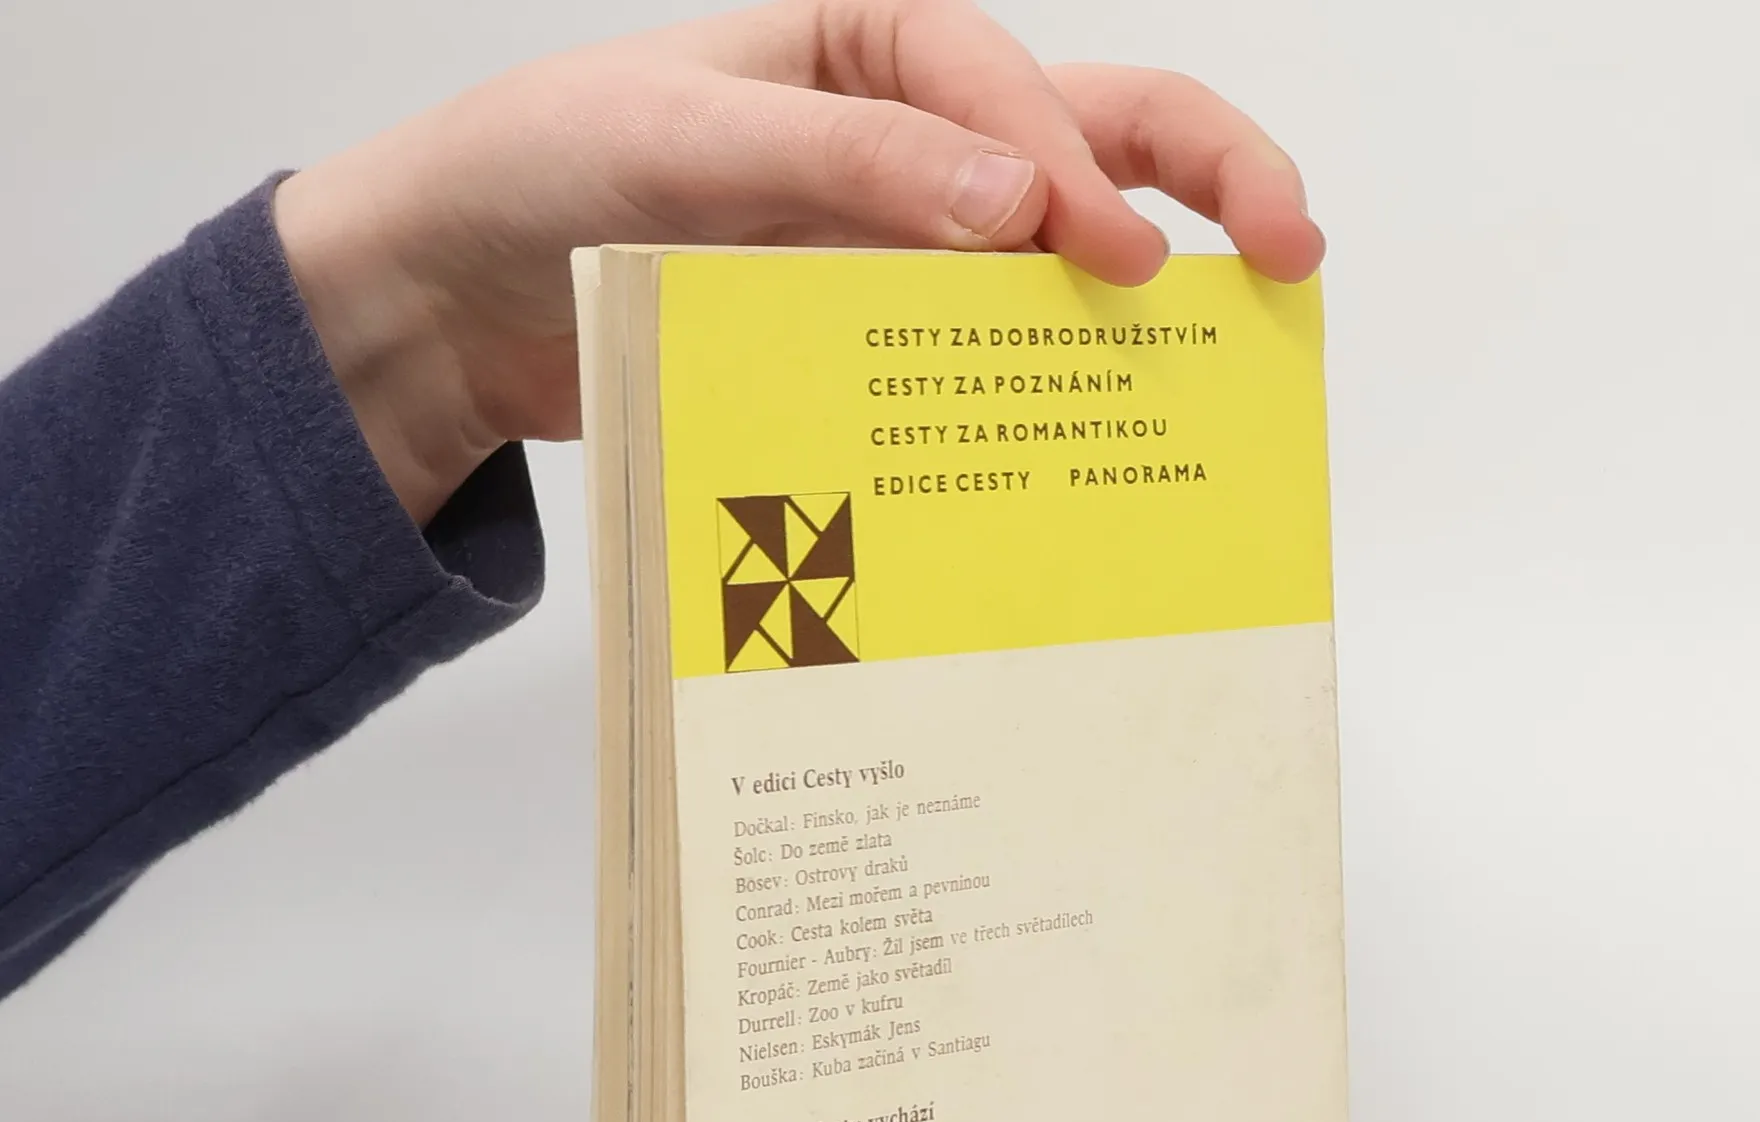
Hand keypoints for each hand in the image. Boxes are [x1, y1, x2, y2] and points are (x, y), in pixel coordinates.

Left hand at [273, 0, 1323, 523]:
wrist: (460, 297)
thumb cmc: (543, 171)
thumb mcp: (684, 139)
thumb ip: (850, 162)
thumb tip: (1023, 207)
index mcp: (870, 44)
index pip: (1010, 85)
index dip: (1067, 166)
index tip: (1104, 258)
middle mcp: (907, 134)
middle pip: (1097, 132)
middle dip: (1208, 180)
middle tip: (1290, 258)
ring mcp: (899, 240)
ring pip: (1061, 252)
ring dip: (1150, 296)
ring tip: (1230, 362)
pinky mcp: (874, 333)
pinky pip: (984, 349)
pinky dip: (1047, 382)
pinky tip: (1094, 431)